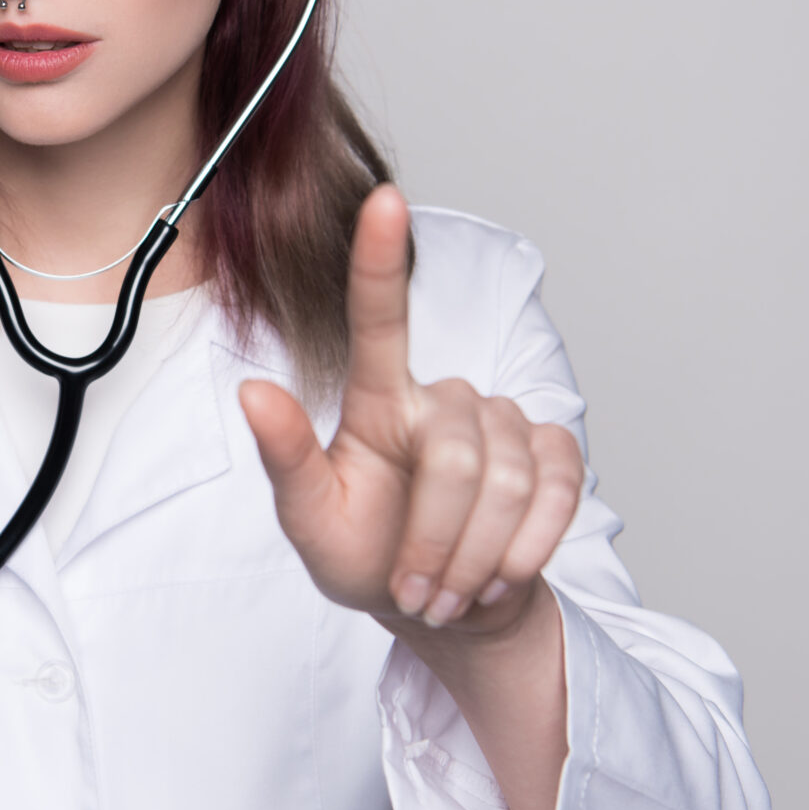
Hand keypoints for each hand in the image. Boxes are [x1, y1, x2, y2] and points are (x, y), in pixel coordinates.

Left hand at [238, 185, 583, 635]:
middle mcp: (442, 398)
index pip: (379, 318)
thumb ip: (284, 459)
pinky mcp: (553, 451)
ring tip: (448, 591)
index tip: (385, 200)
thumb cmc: (366, 557)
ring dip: (476, 555)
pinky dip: (528, 546)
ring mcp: (503, 422)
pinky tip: (500, 572)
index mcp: (379, 401)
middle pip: (455, 451)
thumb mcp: (309, 521)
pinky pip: (558, 489)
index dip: (382, 259)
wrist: (442, 609)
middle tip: (416, 591)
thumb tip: (250, 391)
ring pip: (508, 479)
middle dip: (436, 538)